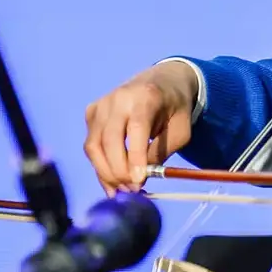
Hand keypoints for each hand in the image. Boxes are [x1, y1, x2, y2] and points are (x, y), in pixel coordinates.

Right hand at [83, 60, 199, 194]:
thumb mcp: (180, 131)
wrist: (163, 81)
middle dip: (119, 171)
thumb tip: (138, 178)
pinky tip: (112, 180)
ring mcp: (101, 104)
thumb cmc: (175, 109)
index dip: (135, 157)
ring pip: (93, 145)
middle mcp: (119, 98)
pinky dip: (99, 166)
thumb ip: (160, 152)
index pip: (136, 128)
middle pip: (109, 139)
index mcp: (146, 96)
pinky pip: (90, 145)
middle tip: (132, 190)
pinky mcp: (92, 112)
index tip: (139, 182)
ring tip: (122, 189)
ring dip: (106, 173)